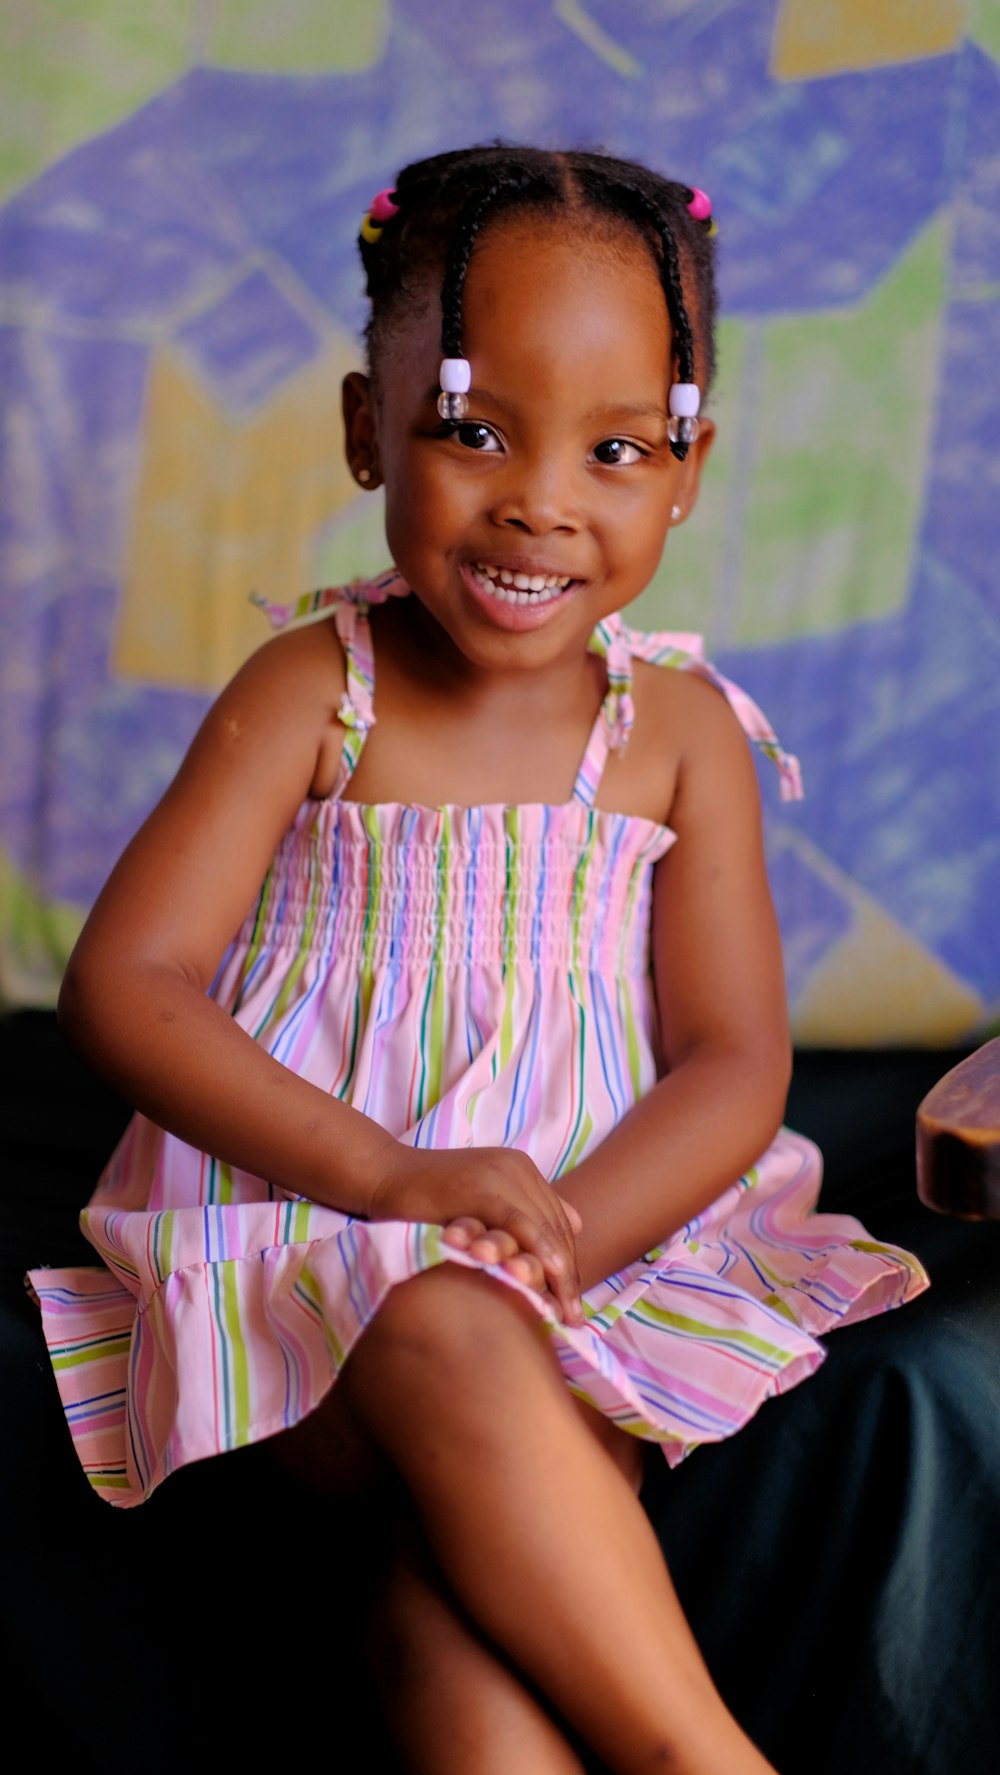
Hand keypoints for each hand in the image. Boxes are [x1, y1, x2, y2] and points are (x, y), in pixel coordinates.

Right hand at [368, 1145, 583, 1325]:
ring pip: (541, 1228)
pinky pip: (516, 1223)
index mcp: (521, 1169)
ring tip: (562, 1311)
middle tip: (575, 1318)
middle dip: (566, 1276)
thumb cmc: (426, 1199)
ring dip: (556, 1273)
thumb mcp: (482, 1202)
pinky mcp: (480, 1186)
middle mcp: (516, 1168)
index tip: (574, 1305)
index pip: (556, 1223)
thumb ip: (524, 1210)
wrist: (383, 1175)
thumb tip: (579, 1223)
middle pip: (554, 1227)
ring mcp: (500, 1173)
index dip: (568, 1265)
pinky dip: (533, 1253)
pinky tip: (541, 1282)